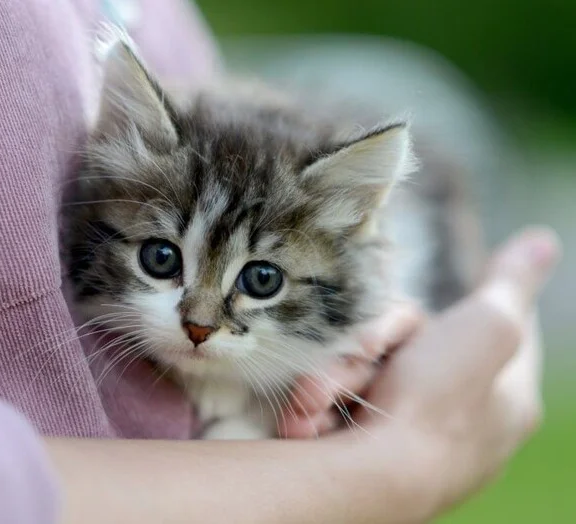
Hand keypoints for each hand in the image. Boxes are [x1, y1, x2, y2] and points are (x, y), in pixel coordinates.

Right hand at [282, 227, 559, 517]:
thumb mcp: (487, 327)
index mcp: (508, 402)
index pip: (502, 336)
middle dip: (382, 342)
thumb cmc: (434, 406)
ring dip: (345, 371)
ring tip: (328, 392)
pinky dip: (329, 397)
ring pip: (374, 371)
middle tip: (366, 352)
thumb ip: (511, 284)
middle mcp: (465, 426)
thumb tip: (544, 240)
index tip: (477, 284)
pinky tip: (318, 410)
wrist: (365, 481)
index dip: (484, 307)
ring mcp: (412, 441)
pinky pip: (346, 401)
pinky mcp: (367, 451)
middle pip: (420, 347)